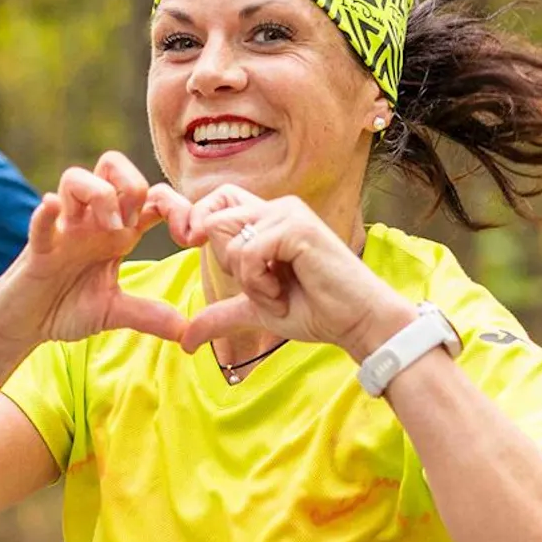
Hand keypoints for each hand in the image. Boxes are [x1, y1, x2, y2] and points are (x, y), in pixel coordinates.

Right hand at [0, 151, 188, 349]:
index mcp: (116, 233)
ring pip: (76, 178)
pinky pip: (41, 220)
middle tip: (140, 222)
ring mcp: (64, 229)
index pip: (151, 196)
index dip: (177, 206)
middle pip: (112, 166)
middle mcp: (91, 222)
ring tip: (108, 227)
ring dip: (98, 193)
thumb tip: (188, 331)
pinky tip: (52, 209)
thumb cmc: (65, 307)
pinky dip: (47, 212)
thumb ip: (149, 316)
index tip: (191, 237)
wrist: (24, 324)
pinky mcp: (38, 246)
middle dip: (133, 183)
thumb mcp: (114, 312)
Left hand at [172, 185, 415, 359]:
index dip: (194, 220)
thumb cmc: (316, 310)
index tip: (190, 244)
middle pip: (213, 219)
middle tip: (260, 286)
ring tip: (278, 293)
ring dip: (247, 280)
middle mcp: (277, 208)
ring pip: (227, 237)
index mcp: (268, 218)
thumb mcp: (256, 310)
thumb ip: (221, 314)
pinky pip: (248, 252)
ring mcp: (288, 213)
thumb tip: (185, 340)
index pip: (215, 201)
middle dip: (225, 262)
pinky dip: (258, 284)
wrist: (356, 322)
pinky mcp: (297, 228)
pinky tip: (284, 294)